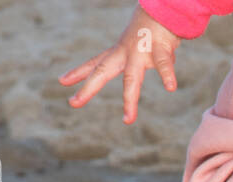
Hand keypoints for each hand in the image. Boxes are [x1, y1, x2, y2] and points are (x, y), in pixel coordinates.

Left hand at [59, 5, 181, 123]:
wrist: (165, 9)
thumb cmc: (156, 28)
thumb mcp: (145, 45)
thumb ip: (153, 64)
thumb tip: (168, 82)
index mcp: (119, 52)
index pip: (96, 63)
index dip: (79, 72)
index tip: (62, 81)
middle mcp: (125, 52)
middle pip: (103, 72)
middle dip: (88, 88)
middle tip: (72, 104)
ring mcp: (140, 52)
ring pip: (132, 78)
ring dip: (130, 100)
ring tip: (127, 120)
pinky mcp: (159, 49)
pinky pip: (164, 65)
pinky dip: (167, 75)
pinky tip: (170, 87)